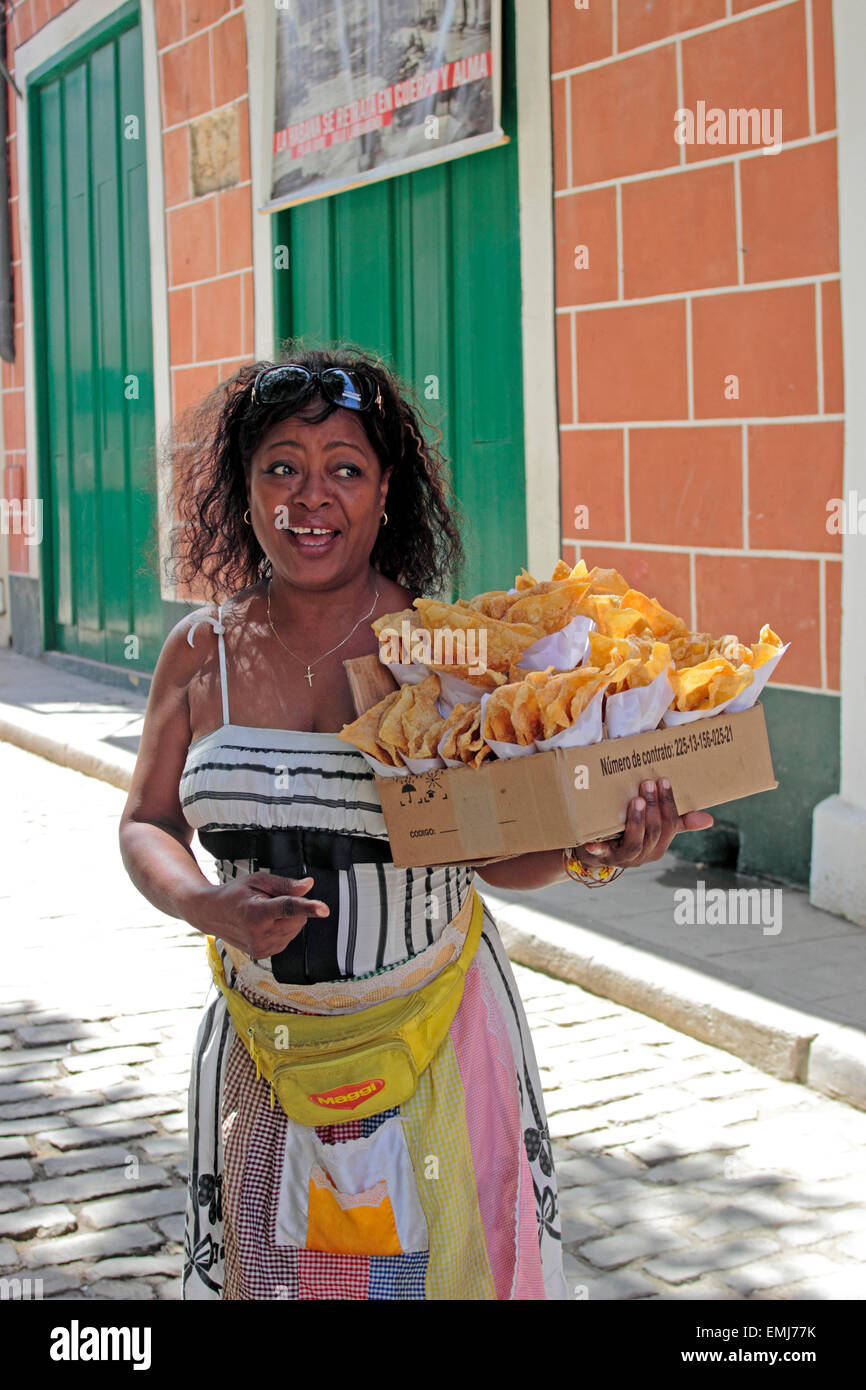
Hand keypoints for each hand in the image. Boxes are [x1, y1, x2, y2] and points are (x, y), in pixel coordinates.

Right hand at [186, 871, 329, 956]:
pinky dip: (283, 928)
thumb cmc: (234, 894)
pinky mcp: (263, 954)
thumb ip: (285, 885)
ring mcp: (261, 947)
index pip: (288, 909)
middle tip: (271, 900)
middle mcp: (259, 934)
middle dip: (294, 908)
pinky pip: (287, 938)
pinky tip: (266, 923)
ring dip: (288, 919)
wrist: (211, 913)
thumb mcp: (258, 880)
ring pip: (295, 930)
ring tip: (265, 911)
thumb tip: (308, 886)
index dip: (308, 907)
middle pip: (297, 919)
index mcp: (256, 913)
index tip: (324, 909)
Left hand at [574, 779, 712, 870]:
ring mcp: (623, 857)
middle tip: (647, 783)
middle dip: (654, 807)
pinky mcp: (601, 857)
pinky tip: (593, 841)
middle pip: (654, 833)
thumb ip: (679, 822)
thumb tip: (709, 819)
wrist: (598, 853)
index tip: (663, 781)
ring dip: (637, 821)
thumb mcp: (655, 828)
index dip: (668, 804)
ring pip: (635, 843)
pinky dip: (598, 848)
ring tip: (635, 801)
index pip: (670, 826)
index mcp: (659, 846)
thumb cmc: (631, 835)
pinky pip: (601, 854)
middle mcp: (644, 854)